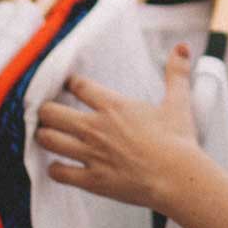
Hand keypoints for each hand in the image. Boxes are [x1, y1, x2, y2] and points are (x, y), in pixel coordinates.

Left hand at [37, 44, 201, 212]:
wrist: (178, 178)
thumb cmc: (178, 142)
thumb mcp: (178, 102)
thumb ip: (176, 73)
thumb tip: (182, 48)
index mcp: (114, 106)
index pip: (78, 86)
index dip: (69, 83)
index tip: (67, 84)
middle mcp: (96, 128)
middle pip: (51, 112)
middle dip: (45, 110)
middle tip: (48, 111)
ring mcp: (91, 154)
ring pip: (48, 140)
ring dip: (44, 136)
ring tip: (47, 134)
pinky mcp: (92, 179)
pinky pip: (59, 172)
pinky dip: (55, 168)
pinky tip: (59, 165)